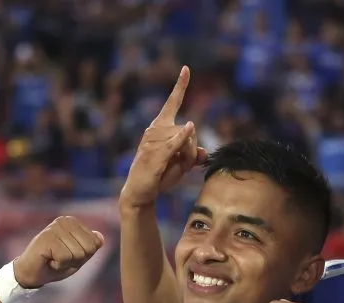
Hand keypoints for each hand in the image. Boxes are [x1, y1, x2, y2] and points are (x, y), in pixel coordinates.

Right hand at [12, 216, 104, 288]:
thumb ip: (91, 247)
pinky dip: (59, 265)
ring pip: (78, 253)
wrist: (31, 273)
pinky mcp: (47, 238)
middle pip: (89, 248)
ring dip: (67, 263)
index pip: (95, 243)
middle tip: (60, 258)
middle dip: (77, 260)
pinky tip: (48, 260)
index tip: (69, 255)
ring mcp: (55, 228)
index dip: (84, 256)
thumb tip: (100, 237)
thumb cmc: (55, 264)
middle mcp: (64, 220)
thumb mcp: (79, 257)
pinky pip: (66, 258)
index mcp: (73, 223)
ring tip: (53, 258)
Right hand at [118, 65, 206, 209]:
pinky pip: (173, 144)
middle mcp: (155, 130)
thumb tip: (203, 152)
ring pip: (186, 142)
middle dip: (194, 150)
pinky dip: (182, 137)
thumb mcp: (180, 163)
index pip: (171, 103)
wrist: (140, 192)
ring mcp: (153, 142)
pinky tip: (189, 128)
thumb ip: (192, 154)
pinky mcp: (155, 156)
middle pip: (189, 131)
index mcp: (160, 127)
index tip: (186, 69)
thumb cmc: (159, 175)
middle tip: (187, 166)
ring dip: (189, 159)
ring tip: (179, 170)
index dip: (180, 86)